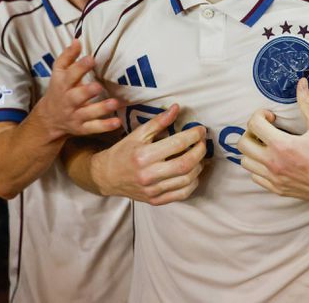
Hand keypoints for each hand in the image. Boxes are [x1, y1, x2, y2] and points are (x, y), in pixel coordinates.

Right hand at [31, 39, 121, 140]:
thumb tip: (77, 40)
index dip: (79, 67)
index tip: (91, 59)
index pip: (69, 75)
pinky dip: (105, 126)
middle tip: (98, 86)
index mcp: (62, 85)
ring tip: (114, 103)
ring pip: (87, 113)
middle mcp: (67, 101)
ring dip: (101, 108)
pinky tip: (117, 122)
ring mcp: (75, 116)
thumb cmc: (59, 91)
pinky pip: (93, 128)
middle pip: (76, 97)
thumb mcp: (59, 73)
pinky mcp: (81, 128)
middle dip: (87, 92)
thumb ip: (68, 57)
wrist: (48, 119)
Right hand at [92, 104, 206, 204]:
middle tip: (203, 143)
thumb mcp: (137, 134)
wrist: (106, 177)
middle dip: (200, 151)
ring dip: (198, 167)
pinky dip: (192, 183)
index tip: (200, 130)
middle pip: (185, 164)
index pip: (177, 144)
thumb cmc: (123, 152)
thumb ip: (158, 121)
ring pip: (187, 180)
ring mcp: (153, 190)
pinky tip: (192, 172)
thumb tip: (177, 108)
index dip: (193, 136)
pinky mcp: (156, 200)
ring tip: (199, 156)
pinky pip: (182, 194)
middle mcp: (148, 175)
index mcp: (143, 156)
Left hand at [237, 78, 308, 205]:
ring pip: (246, 162)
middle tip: (266, 129)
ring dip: (253, 150)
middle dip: (251, 132)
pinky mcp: (278, 189)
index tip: (271, 116)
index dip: (260, 115)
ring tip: (268, 144)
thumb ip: (307, 103)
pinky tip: (273, 160)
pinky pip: (255, 177)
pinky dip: (259, 167)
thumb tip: (302, 82)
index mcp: (282, 146)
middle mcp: (274, 163)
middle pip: (243, 144)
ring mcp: (274, 178)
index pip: (253, 125)